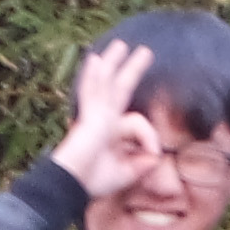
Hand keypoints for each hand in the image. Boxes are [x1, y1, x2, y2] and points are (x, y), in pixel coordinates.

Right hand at [49, 38, 162, 195]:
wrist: (71, 185)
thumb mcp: (127, 173)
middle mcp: (102, 118)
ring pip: (106, 83)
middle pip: (119, 88)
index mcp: (111, 130)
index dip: (149, 136)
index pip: (137, 121)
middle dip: (132, 70)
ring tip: (121, 45)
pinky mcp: (88, 118)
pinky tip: (95, 59)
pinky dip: (92, 76)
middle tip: (145, 51)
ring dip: (114, 63)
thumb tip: (157, 155)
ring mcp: (94, 116)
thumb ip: (142, 163)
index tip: (154, 153)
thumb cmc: (93, 182)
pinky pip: (91, 92)